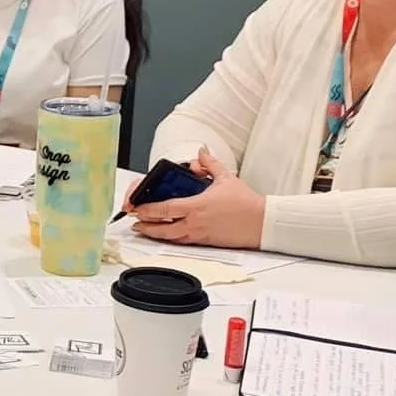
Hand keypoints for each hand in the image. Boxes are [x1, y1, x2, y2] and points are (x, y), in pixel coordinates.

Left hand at [126, 147, 265, 248]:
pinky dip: (170, 238)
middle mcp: (194, 222)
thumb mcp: (226, 177)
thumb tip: (200, 153)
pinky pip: (183, 241)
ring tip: (144, 230)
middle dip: (145, 225)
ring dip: (155, 234)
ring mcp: (199, 234)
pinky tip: (165, 236)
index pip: (165, 208)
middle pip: (163, 227)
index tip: (136, 208)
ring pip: (171, 237)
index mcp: (196, 206)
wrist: (261, 223)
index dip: (147, 209)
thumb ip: (209, 163)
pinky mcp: (205, 242)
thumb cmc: (245, 203)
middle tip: (134, 221)